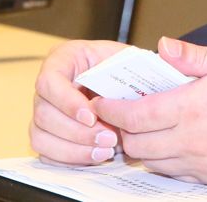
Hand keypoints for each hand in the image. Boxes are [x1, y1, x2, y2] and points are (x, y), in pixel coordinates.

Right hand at [30, 39, 131, 165]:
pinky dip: (71, 159)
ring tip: (105, 151)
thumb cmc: (125, 69)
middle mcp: (48, 87)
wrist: (124, 86)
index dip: (67, 102)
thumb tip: (165, 47)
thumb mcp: (132, 57)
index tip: (92, 116)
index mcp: (63, 59)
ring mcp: (44, 111)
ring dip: (74, 149)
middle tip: (108, 139)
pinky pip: (47, 153)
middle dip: (77, 132)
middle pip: (44, 114)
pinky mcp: (47, 134)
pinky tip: (96, 156)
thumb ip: (143, 56)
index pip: (49, 81)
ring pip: (41, 137)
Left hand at [93, 37, 206, 186]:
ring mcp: (203, 165)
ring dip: (143, 146)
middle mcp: (193, 142)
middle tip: (123, 112)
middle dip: (121, 129)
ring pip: (152, 163)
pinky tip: (177, 141)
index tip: (102, 100)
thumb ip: (198, 57)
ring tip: (150, 126)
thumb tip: (163, 47)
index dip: (110, 109)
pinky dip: (166, 160)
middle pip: (135, 144)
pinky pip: (176, 174)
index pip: (133, 115)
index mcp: (195, 107)